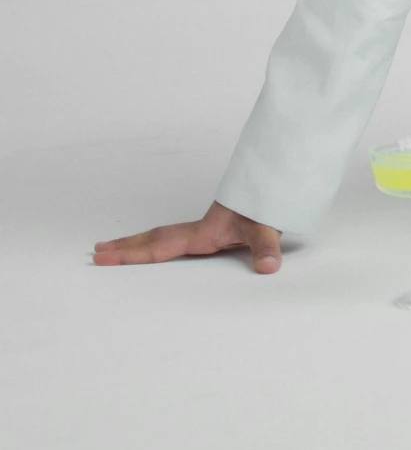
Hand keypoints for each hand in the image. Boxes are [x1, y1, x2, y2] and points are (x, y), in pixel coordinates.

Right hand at [92, 200, 281, 273]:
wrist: (275, 183)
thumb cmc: (267, 205)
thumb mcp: (266, 226)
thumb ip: (266, 247)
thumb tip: (267, 266)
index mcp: (202, 233)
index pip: (160, 246)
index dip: (131, 253)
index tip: (104, 256)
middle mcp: (197, 231)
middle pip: (153, 239)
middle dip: (125, 247)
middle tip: (96, 252)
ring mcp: (203, 230)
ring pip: (162, 236)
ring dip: (138, 243)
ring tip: (112, 249)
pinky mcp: (211, 231)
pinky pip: (175, 238)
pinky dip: (157, 243)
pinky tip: (152, 249)